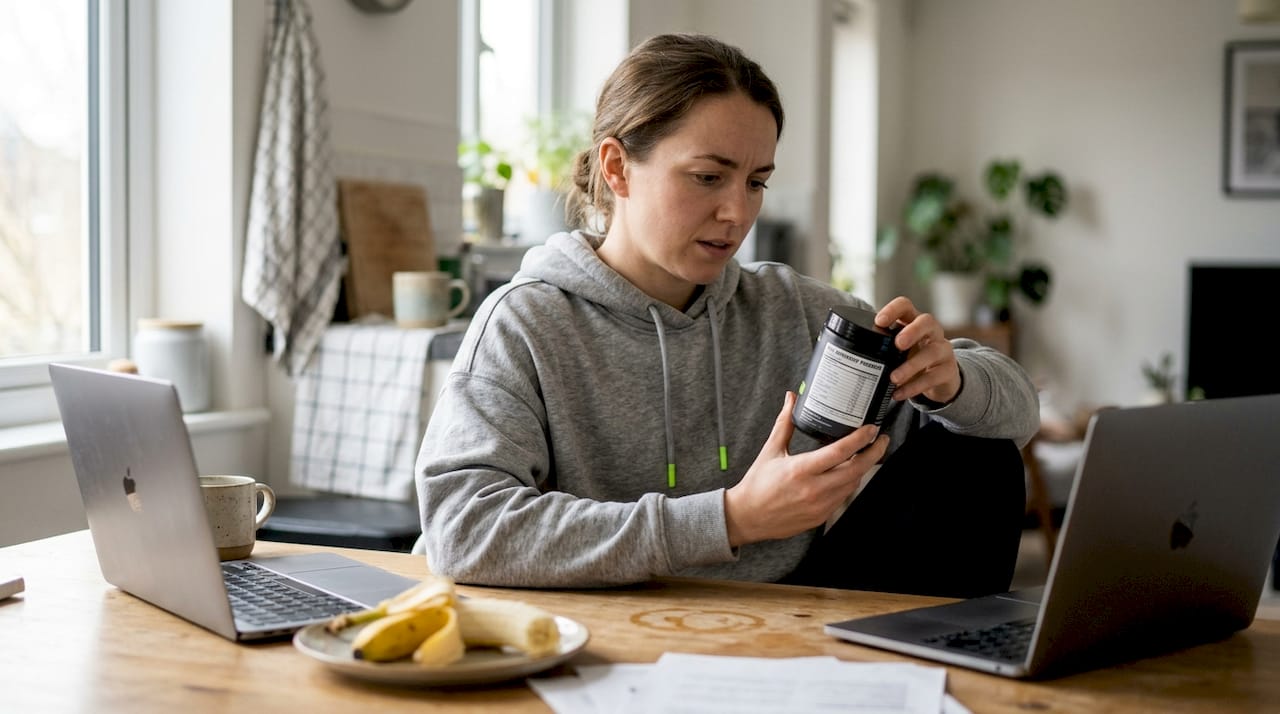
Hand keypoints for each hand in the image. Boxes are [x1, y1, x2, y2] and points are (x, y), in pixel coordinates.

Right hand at [724, 391, 887, 546]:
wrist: (748, 517)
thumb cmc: (758, 484)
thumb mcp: (771, 450)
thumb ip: (785, 423)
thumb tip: (791, 398)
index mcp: (801, 470)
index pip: (839, 452)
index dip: (860, 439)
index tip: (872, 429)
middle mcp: (814, 489)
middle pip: (856, 470)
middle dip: (874, 453)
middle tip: (881, 440)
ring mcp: (820, 506)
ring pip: (852, 484)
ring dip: (862, 468)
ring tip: (865, 453)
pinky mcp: (821, 516)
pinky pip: (843, 496)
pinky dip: (848, 482)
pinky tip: (847, 472)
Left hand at [875, 296, 961, 403]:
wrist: (941, 378)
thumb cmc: (913, 357)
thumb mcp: (898, 348)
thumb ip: (881, 346)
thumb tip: (850, 354)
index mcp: (914, 321)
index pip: (906, 306)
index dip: (893, 310)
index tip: (880, 321)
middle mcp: (932, 332)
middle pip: (927, 322)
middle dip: (912, 331)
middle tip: (898, 344)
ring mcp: (943, 350)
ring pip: (932, 352)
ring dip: (911, 365)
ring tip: (894, 378)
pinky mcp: (948, 370)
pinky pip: (933, 377)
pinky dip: (914, 387)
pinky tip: (899, 393)